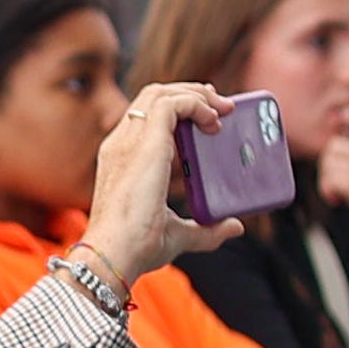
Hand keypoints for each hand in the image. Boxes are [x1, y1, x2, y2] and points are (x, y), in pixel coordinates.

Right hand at [81, 82, 234, 297]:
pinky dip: (197, 104)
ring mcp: (131, 140)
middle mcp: (122, 143)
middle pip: (153, 96)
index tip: (205, 115)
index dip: (177, 108)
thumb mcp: (178, 234)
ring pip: (161, 92)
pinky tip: (214, 119)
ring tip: (222, 108)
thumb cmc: (135, 248)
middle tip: (220, 105)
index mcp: (122, 159)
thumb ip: (206, 229)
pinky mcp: (147, 142)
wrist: (115, 254)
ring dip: (196, 94)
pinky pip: (173, 104)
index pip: (146, 117)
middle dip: (189, 93)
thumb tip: (233, 227)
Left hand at [318, 101, 348, 211]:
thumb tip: (336, 120)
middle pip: (336, 146)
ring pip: (331, 163)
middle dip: (325, 163)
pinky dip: (328, 190)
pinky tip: (337, 199)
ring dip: (325, 179)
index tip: (340, 118)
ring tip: (337, 193)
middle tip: (335, 183)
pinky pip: (334, 180)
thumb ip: (345, 151)